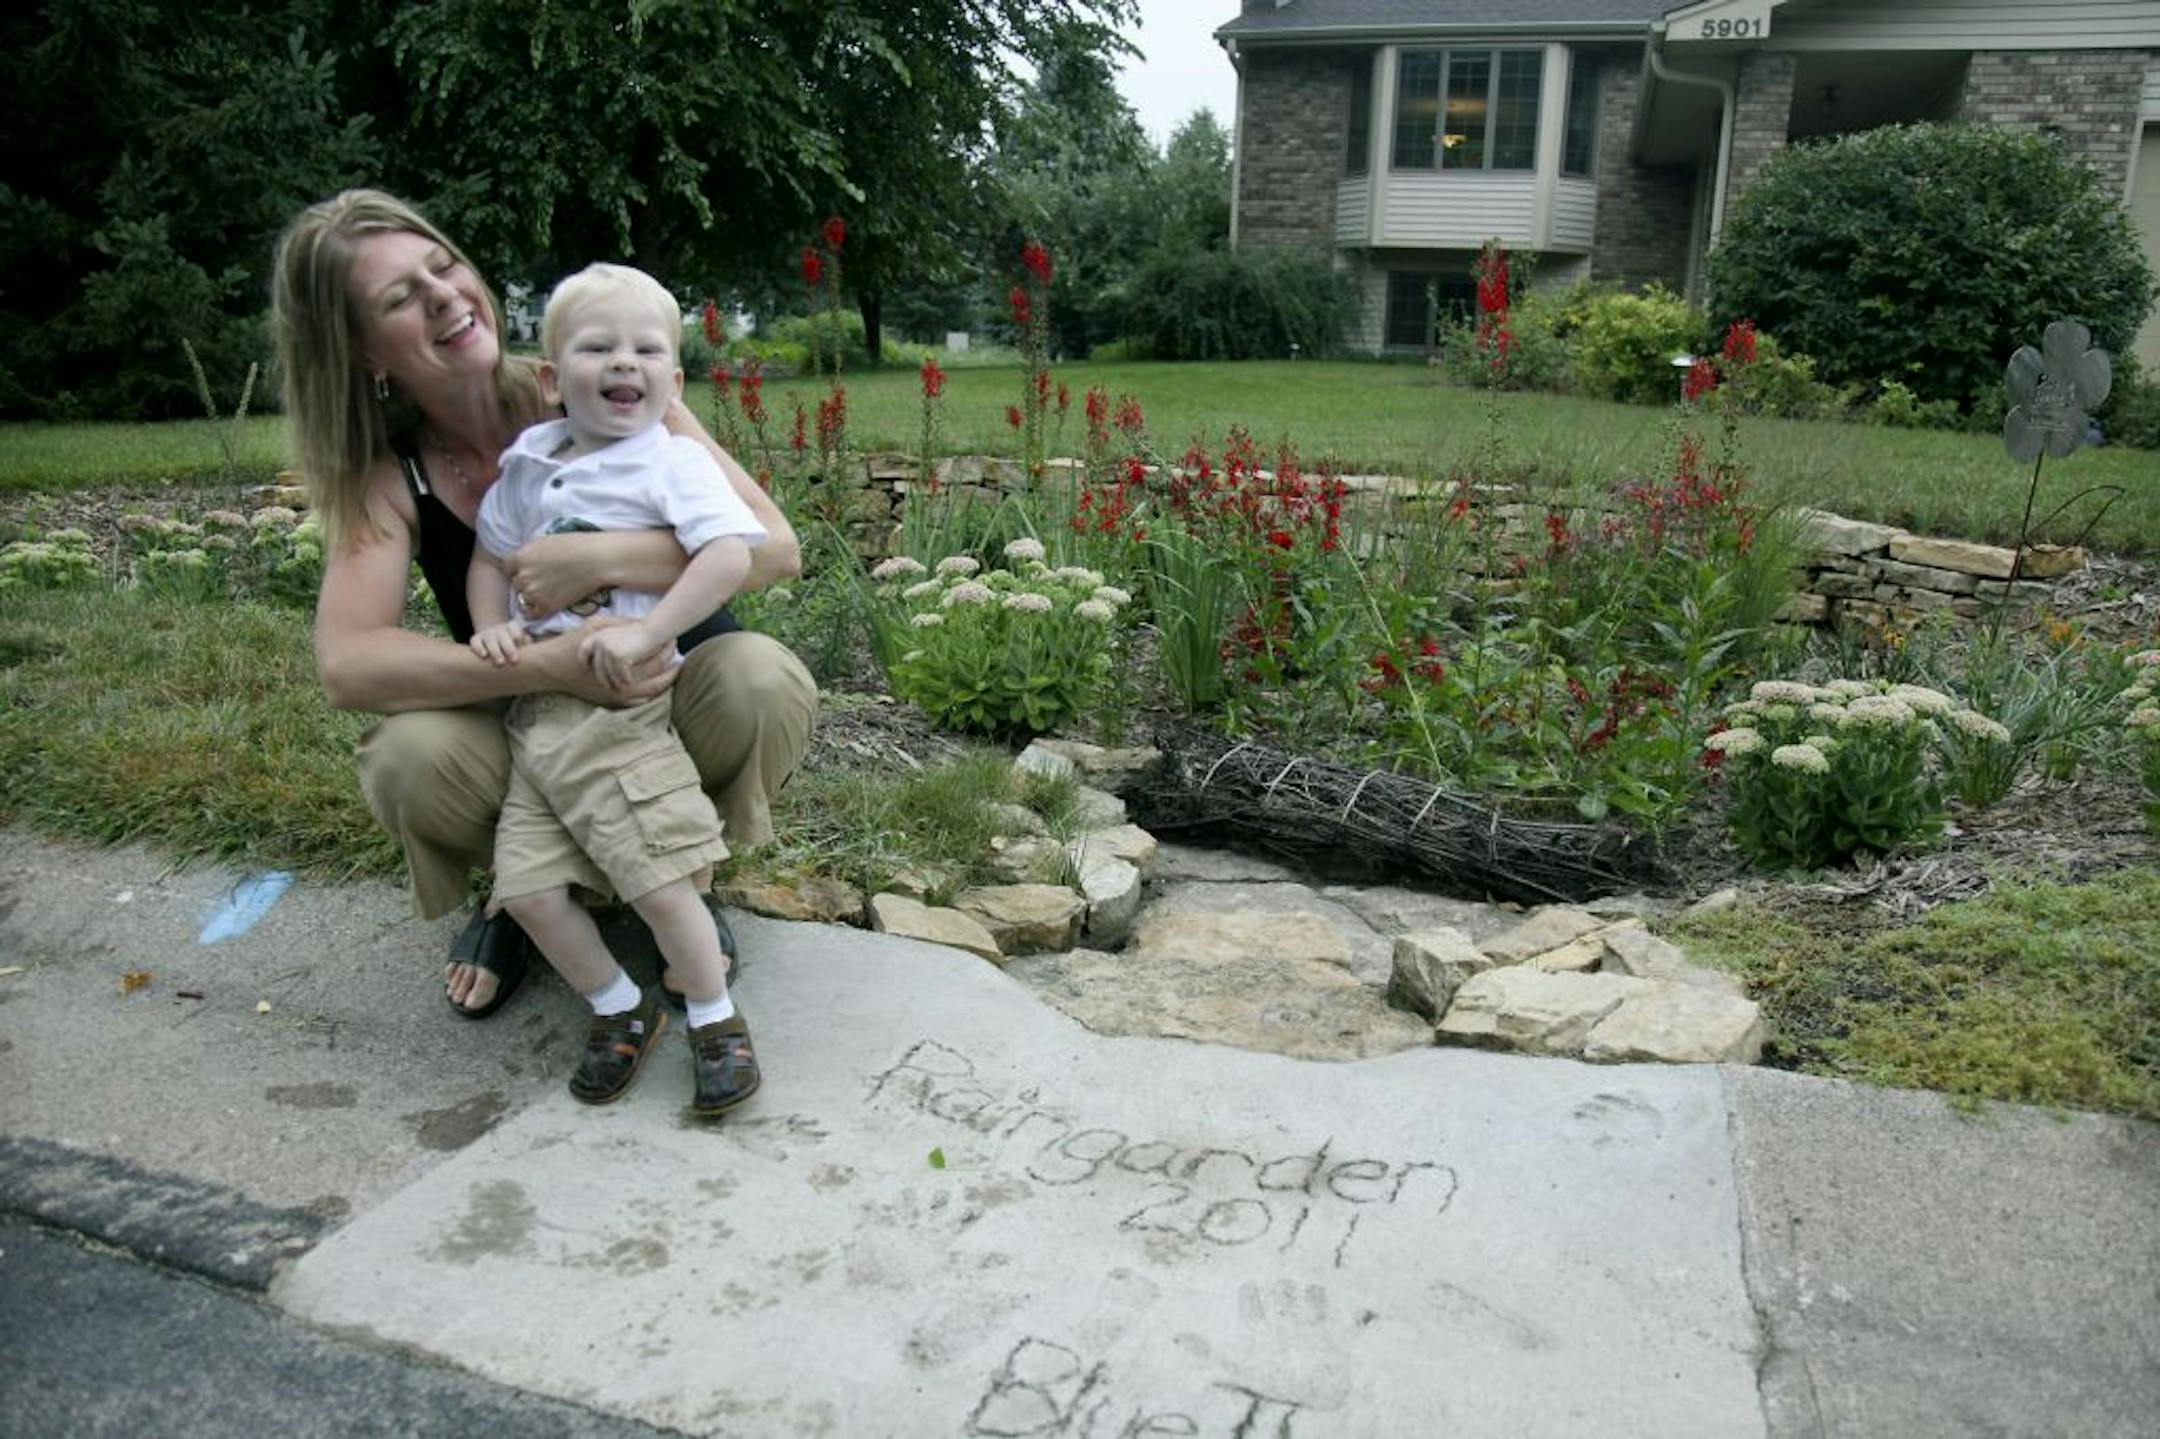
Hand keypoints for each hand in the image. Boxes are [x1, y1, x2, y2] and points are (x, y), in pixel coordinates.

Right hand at [469, 622, 526, 666]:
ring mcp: (487, 633)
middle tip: (514, 660)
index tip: (520, 643)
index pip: (514, 627)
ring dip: (495, 651)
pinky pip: (475, 642)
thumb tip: (535, 653)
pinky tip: (484, 656)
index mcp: (512, 627)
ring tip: (501, 663)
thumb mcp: (524, 643)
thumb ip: (528, 646)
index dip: (517, 634)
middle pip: (502, 635)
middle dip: (508, 647)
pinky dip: (478, 648)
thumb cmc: (516, 646)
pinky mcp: (476, 639)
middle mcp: (499, 629)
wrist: (497, 642)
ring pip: (489, 639)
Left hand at [505, 532, 605, 617]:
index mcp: (520, 557)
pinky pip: (533, 612)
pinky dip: (539, 609)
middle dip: (527, 582)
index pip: (508, 567)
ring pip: (524, 598)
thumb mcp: (545, 541)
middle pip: (516, 584)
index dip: (519, 569)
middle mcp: (522, 576)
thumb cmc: (575, 545)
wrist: (595, 560)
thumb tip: (525, 560)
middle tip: (545, 581)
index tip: (531, 570)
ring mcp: (533, 592)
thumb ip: (530, 552)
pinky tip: (550, 602)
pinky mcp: (545, 606)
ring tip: (551, 590)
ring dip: (533, 596)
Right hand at [529, 622, 676, 705]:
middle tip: (679, 655)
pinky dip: (651, 694)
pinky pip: (637, 703)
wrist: (550, 668)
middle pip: (656, 679)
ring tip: (675, 670)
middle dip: (671, 666)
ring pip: (650, 694)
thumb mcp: (595, 625)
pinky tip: (659, 685)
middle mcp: (620, 686)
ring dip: (665, 682)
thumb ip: (621, 624)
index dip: (667, 649)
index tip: (675, 639)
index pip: (654, 660)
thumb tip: (644, 623)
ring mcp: (615, 697)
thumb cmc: (571, 644)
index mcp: (620, 666)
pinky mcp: (609, 702)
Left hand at [579, 621, 667, 692]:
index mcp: (598, 635)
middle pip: (597, 666)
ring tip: (621, 688)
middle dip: (602, 678)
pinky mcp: (616, 655)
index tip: (586, 671)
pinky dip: (624, 679)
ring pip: (608, 672)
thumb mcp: (618, 636)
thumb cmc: (638, 634)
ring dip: (615, 681)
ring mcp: (606, 648)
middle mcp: (599, 641)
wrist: (651, 631)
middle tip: (608, 687)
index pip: (583, 650)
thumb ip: (608, 644)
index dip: (584, 662)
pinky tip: (630, 682)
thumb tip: (602, 662)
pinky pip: (618, 673)